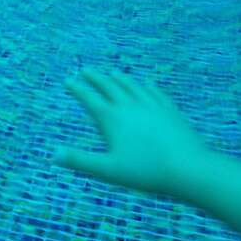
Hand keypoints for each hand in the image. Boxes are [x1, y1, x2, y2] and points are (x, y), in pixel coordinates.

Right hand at [54, 69, 209, 196]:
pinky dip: (146, 86)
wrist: (188, 167)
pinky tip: (146, 84)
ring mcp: (151, 105)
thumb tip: (53, 155)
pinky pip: (155, 92)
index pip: (89, 98)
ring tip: (113, 73)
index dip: (77, 88)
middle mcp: (129, 105)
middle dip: (96, 77)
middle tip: (86, 70)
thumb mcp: (108, 169)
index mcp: (112, 118)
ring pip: (132, 85)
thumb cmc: (145, 171)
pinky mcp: (169, 109)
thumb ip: (80, 161)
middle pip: (109, 86)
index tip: (68, 80)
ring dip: (120, 78)